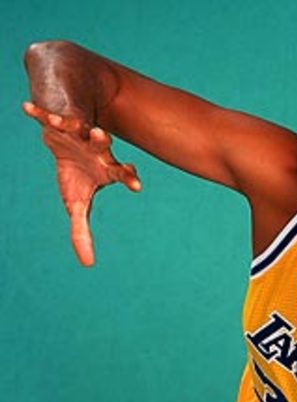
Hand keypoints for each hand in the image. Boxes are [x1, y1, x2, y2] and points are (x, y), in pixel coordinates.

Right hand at [22, 100, 140, 266]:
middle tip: (102, 136)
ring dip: (76, 125)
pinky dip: (39, 113)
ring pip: (79, 126)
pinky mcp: (56, 122)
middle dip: (102, 140)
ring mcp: (77, 134)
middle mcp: (96, 148)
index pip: (122, 173)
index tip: (137, 187)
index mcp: (106, 168)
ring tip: (74, 124)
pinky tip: (26, 109)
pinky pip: (47, 115)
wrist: (63, 140)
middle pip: (103, 144)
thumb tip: (87, 264)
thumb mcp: (77, 203)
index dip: (129, 178)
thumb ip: (82, 231)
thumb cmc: (76, 174)